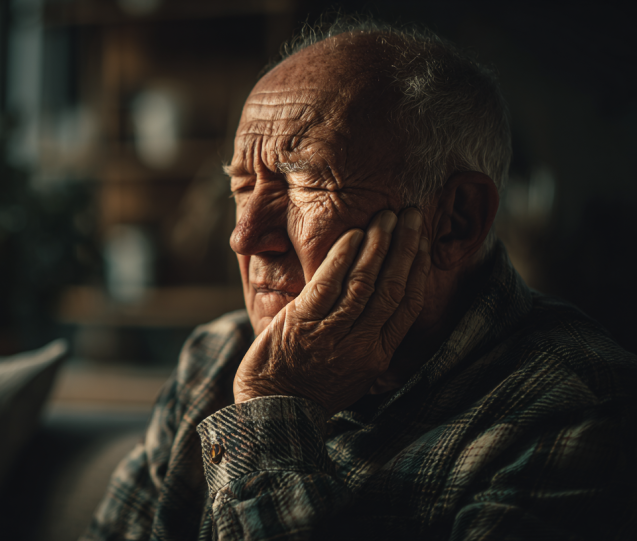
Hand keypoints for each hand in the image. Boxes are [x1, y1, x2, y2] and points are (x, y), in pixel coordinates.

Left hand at [233, 208, 430, 413]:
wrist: (273, 410)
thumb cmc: (313, 387)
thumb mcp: (355, 372)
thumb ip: (371, 340)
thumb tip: (386, 306)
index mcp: (378, 355)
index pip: (408, 304)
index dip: (418, 268)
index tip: (423, 242)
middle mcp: (361, 345)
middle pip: (392, 286)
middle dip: (405, 247)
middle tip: (412, 215)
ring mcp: (331, 334)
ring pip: (363, 282)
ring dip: (377, 245)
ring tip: (386, 217)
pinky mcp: (301, 324)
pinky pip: (328, 284)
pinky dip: (342, 256)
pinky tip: (352, 234)